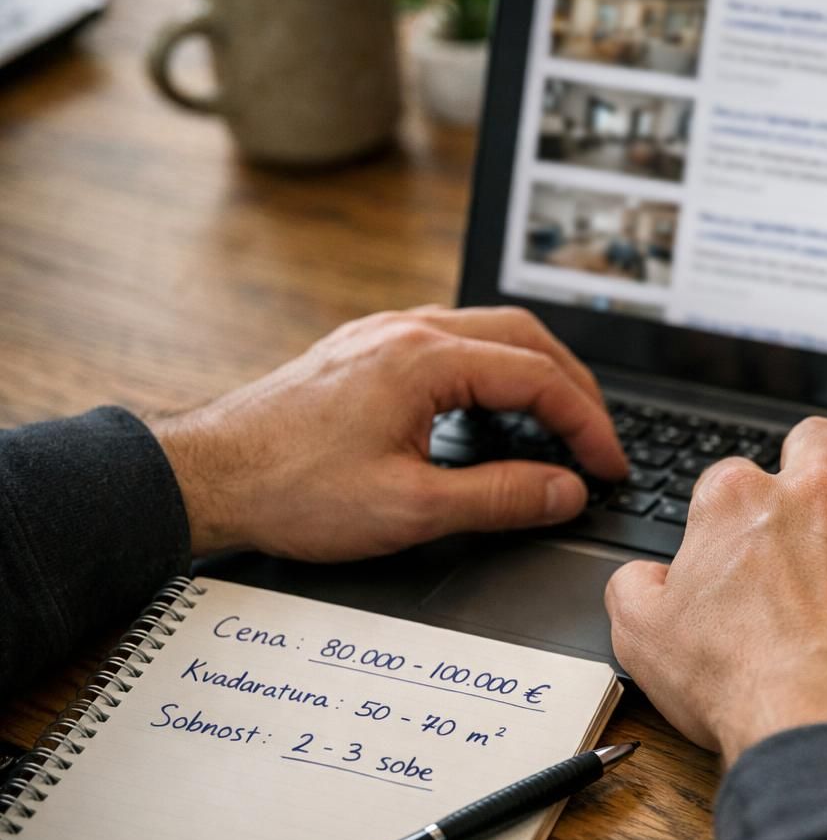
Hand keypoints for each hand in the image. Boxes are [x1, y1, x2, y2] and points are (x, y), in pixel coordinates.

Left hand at [150, 305, 626, 559]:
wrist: (205, 476)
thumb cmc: (291, 490)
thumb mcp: (411, 509)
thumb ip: (501, 497)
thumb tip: (565, 491)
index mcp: (426, 359)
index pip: (540, 378)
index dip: (587, 424)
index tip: (609, 465)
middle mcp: (408, 330)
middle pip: (525, 338)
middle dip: (574, 389)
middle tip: (598, 440)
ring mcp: (384, 334)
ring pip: (490, 333)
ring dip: (535, 375)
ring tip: (559, 426)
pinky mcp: (365, 350)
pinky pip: (453, 342)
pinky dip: (494, 373)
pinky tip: (494, 412)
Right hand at [606, 417, 826, 763]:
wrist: (823, 723)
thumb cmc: (736, 683)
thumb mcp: (641, 637)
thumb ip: (634, 588)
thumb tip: (644, 578)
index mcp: (738, 502)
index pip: (732, 473)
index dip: (733, 508)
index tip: (738, 542)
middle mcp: (814, 495)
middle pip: (819, 437)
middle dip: (814, 458)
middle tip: (810, 500)